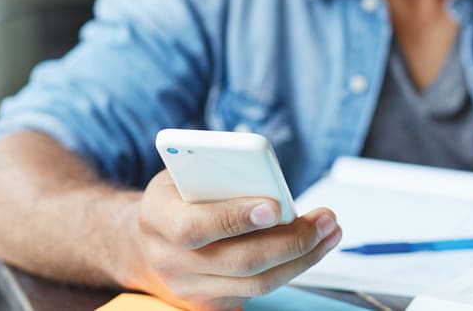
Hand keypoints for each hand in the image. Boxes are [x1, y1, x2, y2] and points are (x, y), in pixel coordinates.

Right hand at [121, 170, 340, 310]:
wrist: (143, 244)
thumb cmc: (176, 198)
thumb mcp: (183, 174)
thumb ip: (218, 174)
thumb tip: (267, 178)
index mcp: (158, 219)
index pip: (196, 226)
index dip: (236, 218)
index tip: (276, 206)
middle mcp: (171, 261)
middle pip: (240, 260)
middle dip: (291, 240)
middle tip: (325, 219)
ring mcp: (190, 290)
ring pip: (256, 283)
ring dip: (301, 258)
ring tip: (330, 232)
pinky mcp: (211, 306)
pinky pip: (258, 291)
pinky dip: (291, 269)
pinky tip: (314, 247)